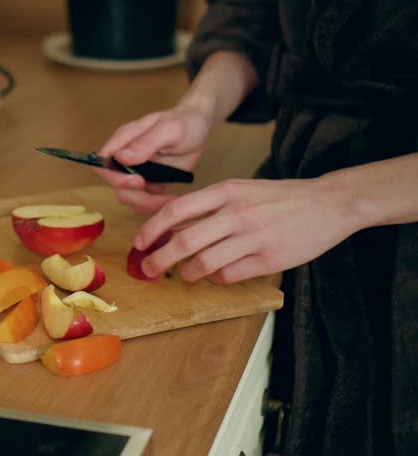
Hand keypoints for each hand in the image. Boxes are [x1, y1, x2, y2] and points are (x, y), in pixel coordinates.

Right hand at [93, 104, 213, 214]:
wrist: (200, 127)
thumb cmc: (184, 122)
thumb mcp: (170, 129)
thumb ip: (146, 143)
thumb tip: (120, 158)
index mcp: (123, 141)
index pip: (102, 163)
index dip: (113, 177)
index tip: (138, 181)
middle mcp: (125, 158)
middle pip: (115, 186)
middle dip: (134, 194)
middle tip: (159, 190)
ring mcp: (136, 172)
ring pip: (129, 197)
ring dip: (147, 204)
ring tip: (170, 198)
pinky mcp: (149, 183)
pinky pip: (144, 202)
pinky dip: (155, 206)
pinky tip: (172, 199)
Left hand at [134, 178, 359, 283]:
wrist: (329, 203)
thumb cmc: (277, 198)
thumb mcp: (239, 190)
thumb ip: (207, 206)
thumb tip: (169, 226)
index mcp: (226, 191)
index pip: (176, 210)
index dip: (152, 229)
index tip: (140, 243)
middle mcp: (237, 213)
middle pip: (185, 241)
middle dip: (159, 259)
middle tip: (148, 269)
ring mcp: (254, 237)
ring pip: (205, 263)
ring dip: (187, 273)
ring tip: (185, 275)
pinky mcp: (269, 259)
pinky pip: (229, 275)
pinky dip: (216, 279)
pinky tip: (216, 275)